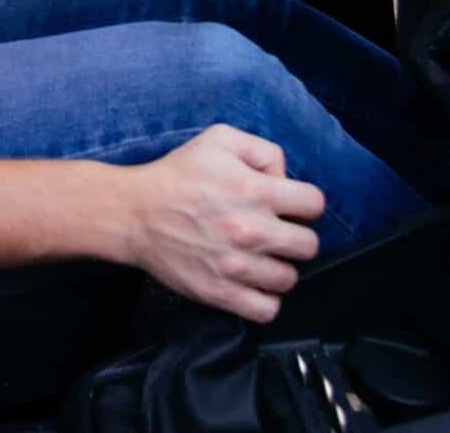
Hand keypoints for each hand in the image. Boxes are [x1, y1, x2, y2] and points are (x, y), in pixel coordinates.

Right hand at [122, 125, 324, 324]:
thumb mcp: (221, 139)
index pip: (315, 204)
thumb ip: (264, 150)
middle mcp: (252, 230)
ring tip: (260, 257)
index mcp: (255, 190)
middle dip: (295, 236)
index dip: (304, 203)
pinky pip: (267, 310)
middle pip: (309, 246)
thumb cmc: (177, 175)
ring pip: (289, 279)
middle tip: (275, 233)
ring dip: (278, 268)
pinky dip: (265, 300)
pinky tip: (252, 283)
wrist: (134, 213)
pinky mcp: (220, 292)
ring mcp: (237, 266)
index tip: (290, 207)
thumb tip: (285, 178)